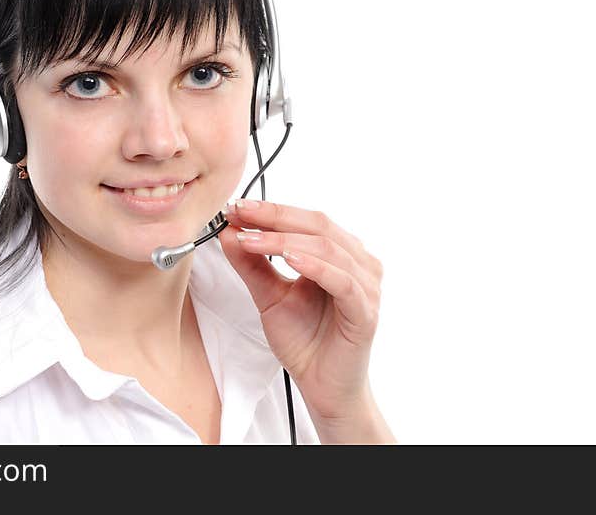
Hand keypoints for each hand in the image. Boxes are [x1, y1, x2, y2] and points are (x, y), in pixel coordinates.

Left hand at [217, 198, 383, 421]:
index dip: (270, 210)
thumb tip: (229, 231)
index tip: (235, 207)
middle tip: (241, 214)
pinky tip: (289, 259)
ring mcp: (366, 285)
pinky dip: (315, 266)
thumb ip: (251, 263)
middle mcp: (357, 262)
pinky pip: (342, 281)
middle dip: (274, 217)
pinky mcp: (365, 311)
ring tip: (251, 238)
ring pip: (327, 247)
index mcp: (338, 253)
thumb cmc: (304, 340)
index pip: (304, 219)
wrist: (322, 387)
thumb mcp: (268, 295)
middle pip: (317, 224)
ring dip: (285, 239)